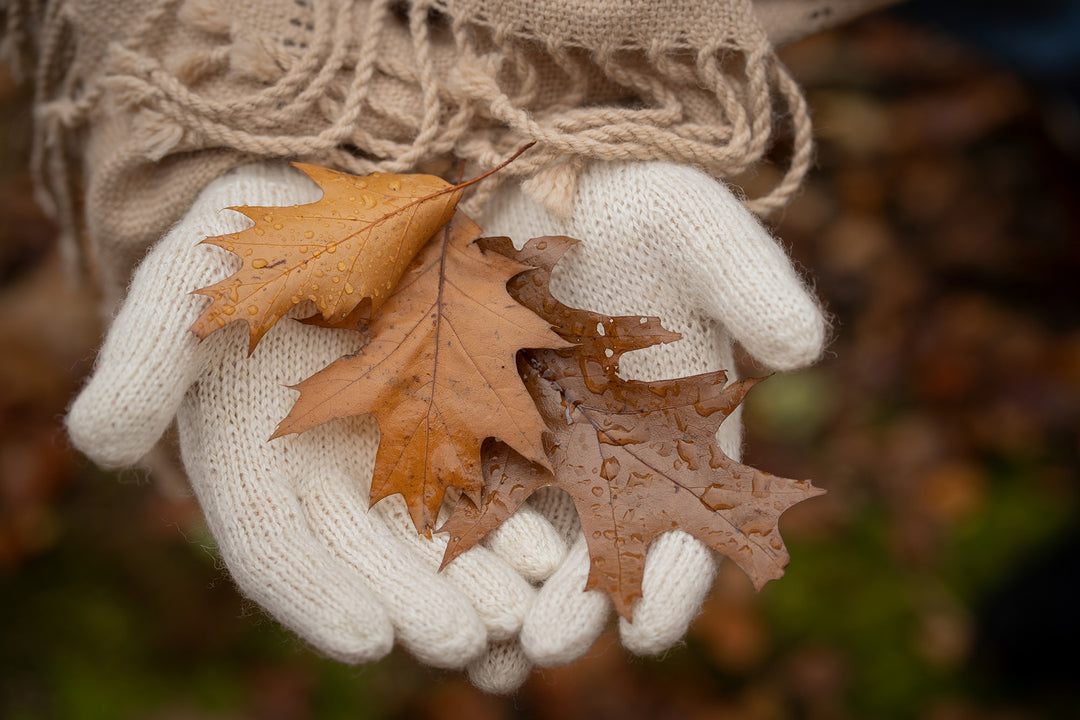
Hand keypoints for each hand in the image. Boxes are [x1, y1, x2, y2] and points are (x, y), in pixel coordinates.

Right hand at [65, 162, 566, 688]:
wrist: (320, 201)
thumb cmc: (241, 245)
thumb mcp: (185, 288)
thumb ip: (145, 361)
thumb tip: (99, 443)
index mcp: (253, 460)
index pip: (278, 546)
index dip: (320, 595)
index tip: (371, 640)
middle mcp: (325, 470)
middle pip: (370, 557)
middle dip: (417, 603)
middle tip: (467, 642)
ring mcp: (392, 444)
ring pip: (433, 529)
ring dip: (478, 575)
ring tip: (526, 612)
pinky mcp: (452, 407)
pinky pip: (485, 470)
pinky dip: (515, 509)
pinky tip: (554, 543)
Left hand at [479, 160, 825, 665]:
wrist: (537, 163)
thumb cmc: (628, 192)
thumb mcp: (693, 222)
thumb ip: (749, 278)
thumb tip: (805, 350)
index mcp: (677, 418)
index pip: (690, 512)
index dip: (680, 573)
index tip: (652, 628)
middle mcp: (610, 442)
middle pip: (603, 539)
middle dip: (579, 598)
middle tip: (547, 647)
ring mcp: (537, 433)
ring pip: (528, 529)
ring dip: (509, 587)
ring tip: (486, 640)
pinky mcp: (471, 411)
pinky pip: (460, 481)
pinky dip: (452, 532)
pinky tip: (426, 573)